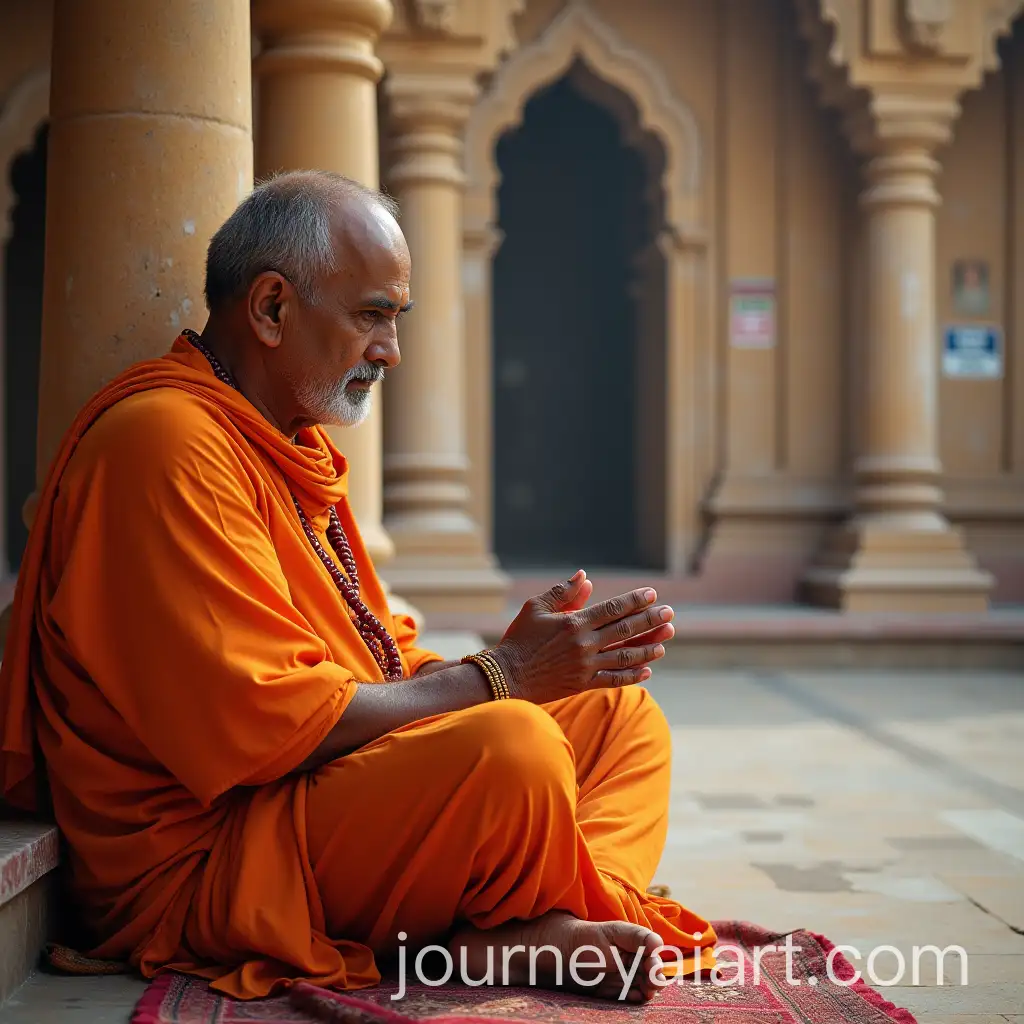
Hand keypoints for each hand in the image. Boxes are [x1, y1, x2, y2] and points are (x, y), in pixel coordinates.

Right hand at [489, 571, 674, 703]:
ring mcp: (586, 666)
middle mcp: (585, 644)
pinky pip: (614, 679)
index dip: (635, 601)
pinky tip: (647, 670)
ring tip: (665, 640)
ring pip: (625, 656)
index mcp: (574, 623)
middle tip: (669, 614)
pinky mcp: (583, 684)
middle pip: (626, 630)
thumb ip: (563, 593)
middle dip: (651, 621)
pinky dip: (632, 675)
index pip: (613, 609)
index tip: (652, 594)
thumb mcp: (536, 608)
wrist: (507, 676)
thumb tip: (585, 577)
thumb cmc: (519, 638)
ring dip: (648, 647)